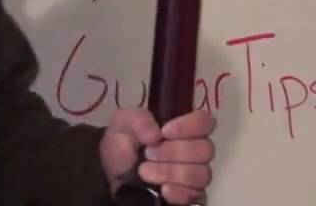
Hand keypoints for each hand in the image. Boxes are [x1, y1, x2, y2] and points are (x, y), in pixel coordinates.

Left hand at [98, 107, 215, 204]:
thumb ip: (138, 119)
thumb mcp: (123, 122)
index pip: (205, 122)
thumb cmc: (122, 144)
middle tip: (147, 154)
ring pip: (201, 174)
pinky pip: (197, 195)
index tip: (164, 132)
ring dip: (171, 172)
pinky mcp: (191, 196)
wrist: (110, 174)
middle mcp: (194, 151)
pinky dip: (179, 192)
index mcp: (183, 128)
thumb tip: (155, 134)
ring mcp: (195, 175)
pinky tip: (162, 189)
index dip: (189, 126)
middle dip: (174, 152)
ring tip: (145, 172)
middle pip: (205, 149)